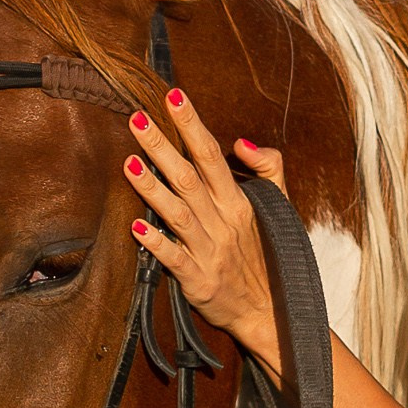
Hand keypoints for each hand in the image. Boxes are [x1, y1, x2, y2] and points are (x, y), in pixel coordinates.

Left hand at [123, 93, 288, 372]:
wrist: (270, 311)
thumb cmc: (268, 254)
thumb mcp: (279, 207)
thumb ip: (269, 167)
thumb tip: (241, 141)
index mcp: (239, 202)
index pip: (212, 155)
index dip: (192, 125)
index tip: (173, 96)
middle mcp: (223, 222)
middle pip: (189, 177)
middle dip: (162, 146)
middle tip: (136, 118)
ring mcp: (209, 252)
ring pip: (177, 213)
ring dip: (152, 188)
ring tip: (128, 162)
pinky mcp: (198, 280)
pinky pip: (174, 258)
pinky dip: (156, 243)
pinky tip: (135, 227)